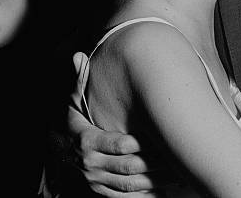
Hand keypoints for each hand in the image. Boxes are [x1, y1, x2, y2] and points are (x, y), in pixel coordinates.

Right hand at [68, 52, 168, 196]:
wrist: (61, 148)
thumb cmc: (74, 118)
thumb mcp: (72, 99)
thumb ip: (78, 79)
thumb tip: (77, 55)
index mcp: (86, 142)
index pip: (114, 143)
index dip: (137, 141)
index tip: (157, 134)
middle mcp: (90, 166)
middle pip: (126, 166)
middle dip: (153, 161)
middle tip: (177, 154)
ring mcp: (97, 182)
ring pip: (129, 186)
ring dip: (155, 180)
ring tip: (179, 172)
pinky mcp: (104, 192)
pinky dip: (147, 194)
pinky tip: (167, 187)